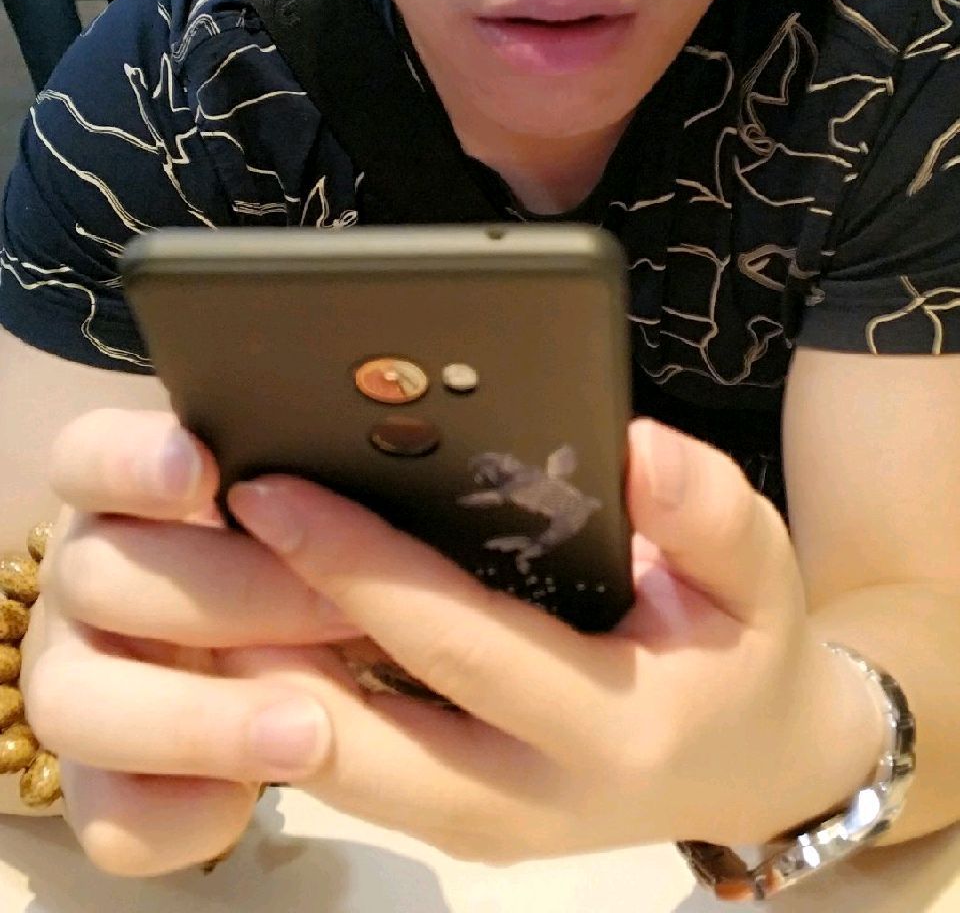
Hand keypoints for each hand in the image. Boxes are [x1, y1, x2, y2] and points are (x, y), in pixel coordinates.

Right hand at [20, 410, 360, 874]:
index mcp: (129, 499)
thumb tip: (362, 495)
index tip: (202, 471)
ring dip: (196, 719)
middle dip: (228, 596)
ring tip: (309, 733)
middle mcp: (91, 582)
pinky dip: (178, 810)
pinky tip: (251, 800)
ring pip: (78, 703)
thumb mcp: (314, 517)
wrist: (284, 657)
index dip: (131, 462)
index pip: (88, 458)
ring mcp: (83, 682)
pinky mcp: (105, 781)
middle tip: (340, 612)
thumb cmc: (306, 562)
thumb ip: (315, 496)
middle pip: (97, 578)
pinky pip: (110, 815)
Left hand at [222, 419, 884, 860]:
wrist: (750, 767)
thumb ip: (711, 510)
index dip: (358, 566)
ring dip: (254, 681)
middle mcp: (526, 800)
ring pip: (330, 766)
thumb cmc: (745, 655)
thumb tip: (636, 449)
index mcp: (607, 728)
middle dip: (263, 634)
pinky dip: (286, 703)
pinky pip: (346, 767)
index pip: (455, 643)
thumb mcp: (760, 576)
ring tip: (200, 580)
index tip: (269, 491)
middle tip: (196, 536)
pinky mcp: (451, 824)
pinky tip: (253, 627)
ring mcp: (478, 829)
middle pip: (357, 734)